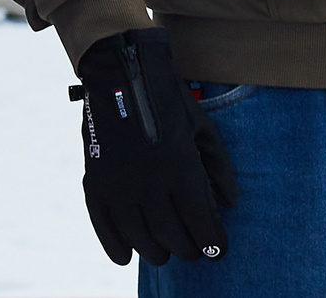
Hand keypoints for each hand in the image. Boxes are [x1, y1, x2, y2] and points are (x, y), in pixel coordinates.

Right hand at [70, 28, 236, 266]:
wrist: (118, 70)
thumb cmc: (167, 98)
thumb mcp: (203, 127)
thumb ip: (219, 169)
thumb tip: (230, 205)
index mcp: (180, 168)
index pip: (202, 226)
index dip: (214, 244)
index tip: (218, 249)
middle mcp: (149, 182)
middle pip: (174, 238)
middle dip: (189, 249)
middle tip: (194, 248)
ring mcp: (118, 184)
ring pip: (141, 239)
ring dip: (157, 252)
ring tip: (165, 250)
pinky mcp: (95, 181)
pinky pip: (104, 227)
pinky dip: (115, 246)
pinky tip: (126, 256)